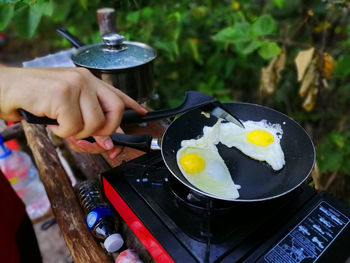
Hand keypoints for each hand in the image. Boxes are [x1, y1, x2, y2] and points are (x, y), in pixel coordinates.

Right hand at [0, 67, 146, 156]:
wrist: (3, 87)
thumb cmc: (33, 97)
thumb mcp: (65, 106)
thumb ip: (87, 120)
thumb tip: (107, 142)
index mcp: (87, 80)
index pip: (117, 93)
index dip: (133, 105)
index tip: (143, 113)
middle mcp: (84, 79)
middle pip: (115, 110)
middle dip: (106, 129)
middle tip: (90, 134)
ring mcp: (74, 84)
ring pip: (94, 123)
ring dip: (77, 132)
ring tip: (61, 124)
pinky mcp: (63, 94)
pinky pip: (73, 127)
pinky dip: (62, 131)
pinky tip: (51, 121)